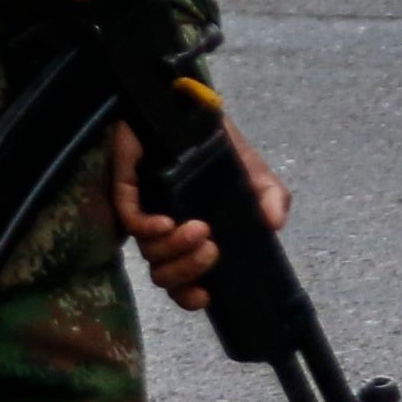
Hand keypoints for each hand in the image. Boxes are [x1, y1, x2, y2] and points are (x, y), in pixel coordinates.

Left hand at [111, 116, 288, 313]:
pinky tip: (166, 222)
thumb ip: (270, 196)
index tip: (206, 295)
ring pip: (149, 252)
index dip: (189, 296)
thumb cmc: (217, 144)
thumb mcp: (253, 172)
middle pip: (165, 276)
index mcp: (191, 239)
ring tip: (198, 229)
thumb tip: (275, 223)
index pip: (183, 283)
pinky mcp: (127, 190)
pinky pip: (131, 222)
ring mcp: (145, 212)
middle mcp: (166, 233)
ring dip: (174, 249)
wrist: (187, 104)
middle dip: (188, 270)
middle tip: (211, 248)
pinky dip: (148, 228)